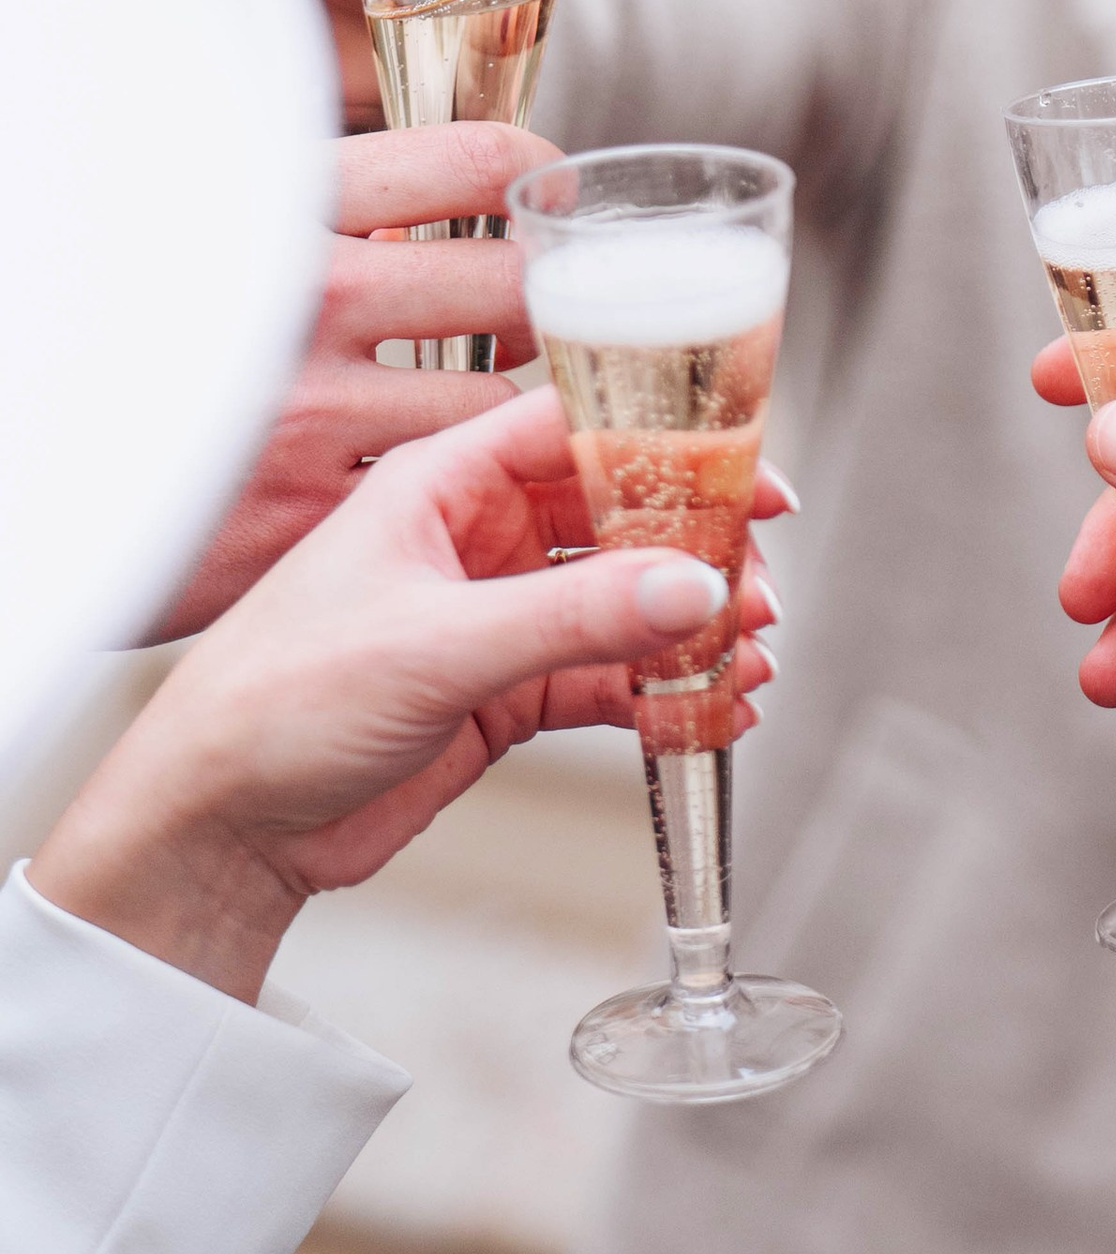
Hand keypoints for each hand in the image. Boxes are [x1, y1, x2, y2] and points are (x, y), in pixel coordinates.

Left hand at [34, 392, 785, 1003]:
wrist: (217, 828)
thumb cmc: (273, 706)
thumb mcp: (437, 647)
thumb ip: (575, 617)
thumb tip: (694, 587)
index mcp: (439, 486)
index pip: (577, 425)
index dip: (671, 439)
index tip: (750, 470)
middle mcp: (473, 539)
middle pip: (618, 515)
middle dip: (698, 546)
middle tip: (760, 580)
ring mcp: (492, 618)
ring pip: (624, 601)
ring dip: (690, 625)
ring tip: (749, 655)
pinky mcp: (502, 694)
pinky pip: (609, 677)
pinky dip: (664, 693)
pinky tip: (713, 708)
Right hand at [153, 126, 568, 637]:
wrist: (42, 471)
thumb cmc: (138, 336)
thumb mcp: (212, 237)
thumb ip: (329, 210)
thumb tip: (451, 183)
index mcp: (282, 210)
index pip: (470, 162)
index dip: (531, 171)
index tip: (546, 189)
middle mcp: (305, 303)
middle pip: (514, 289)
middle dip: (536, 301)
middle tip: (524, 315)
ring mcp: (310, 417)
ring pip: (491, 406)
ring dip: (492, 410)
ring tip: (459, 410)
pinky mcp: (310, 520)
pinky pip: (435, 495)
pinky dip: (443, 491)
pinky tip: (418, 484)